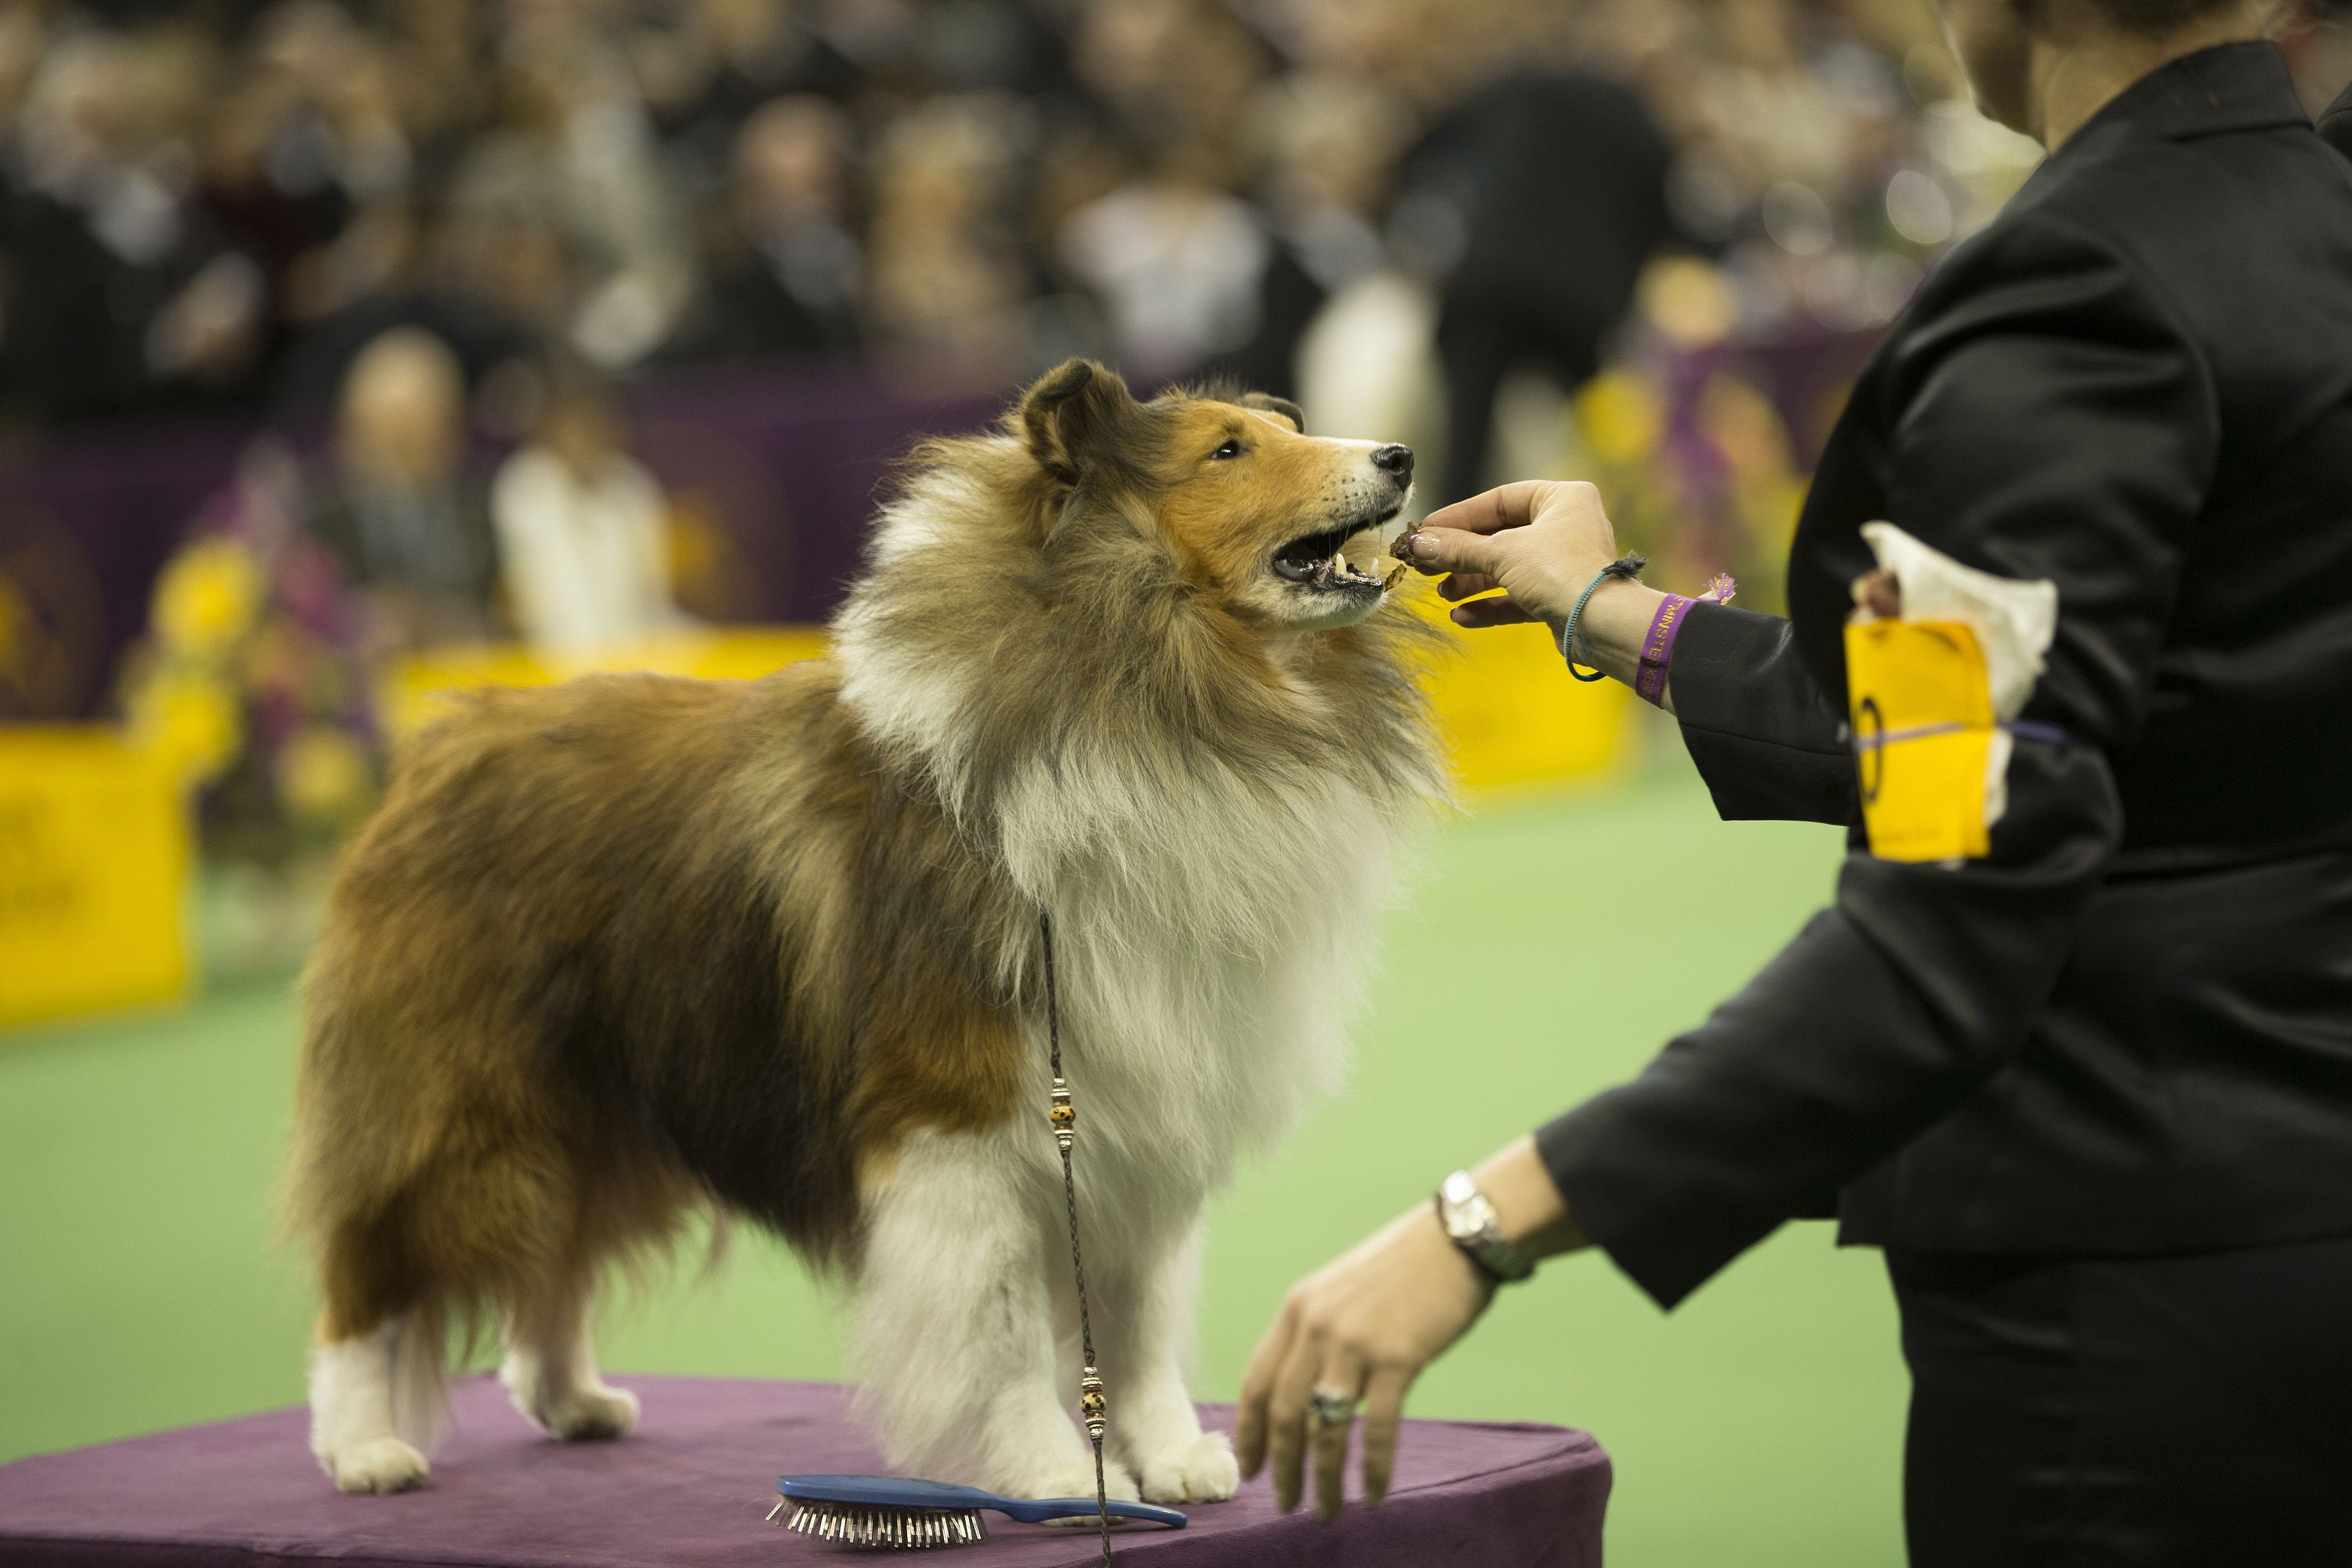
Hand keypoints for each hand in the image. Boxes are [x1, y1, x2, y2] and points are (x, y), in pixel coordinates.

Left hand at [1233, 1204, 1492, 1520]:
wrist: (1457, 1238)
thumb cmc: (1404, 1267)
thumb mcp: (1340, 1290)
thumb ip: (1317, 1332)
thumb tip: (1304, 1390)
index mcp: (1297, 1308)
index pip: (1257, 1381)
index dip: (1250, 1430)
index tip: (1249, 1466)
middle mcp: (1316, 1325)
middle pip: (1284, 1413)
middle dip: (1281, 1466)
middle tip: (1285, 1503)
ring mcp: (1354, 1342)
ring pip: (1324, 1428)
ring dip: (1322, 1479)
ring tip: (1325, 1511)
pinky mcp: (1397, 1358)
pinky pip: (1375, 1428)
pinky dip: (1372, 1469)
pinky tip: (1373, 1495)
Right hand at [1397, 480, 1624, 626]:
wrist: (1602, 627)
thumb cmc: (1562, 574)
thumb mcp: (1502, 553)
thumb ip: (1458, 547)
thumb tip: (1418, 543)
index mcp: (1562, 499)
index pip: (1499, 500)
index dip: (1459, 517)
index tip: (1426, 532)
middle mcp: (1565, 527)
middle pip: (1499, 536)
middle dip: (1461, 555)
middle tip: (1425, 565)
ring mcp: (1562, 564)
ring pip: (1505, 568)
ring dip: (1471, 581)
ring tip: (1443, 593)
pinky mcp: (1559, 597)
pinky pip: (1516, 596)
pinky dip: (1489, 604)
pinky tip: (1462, 616)